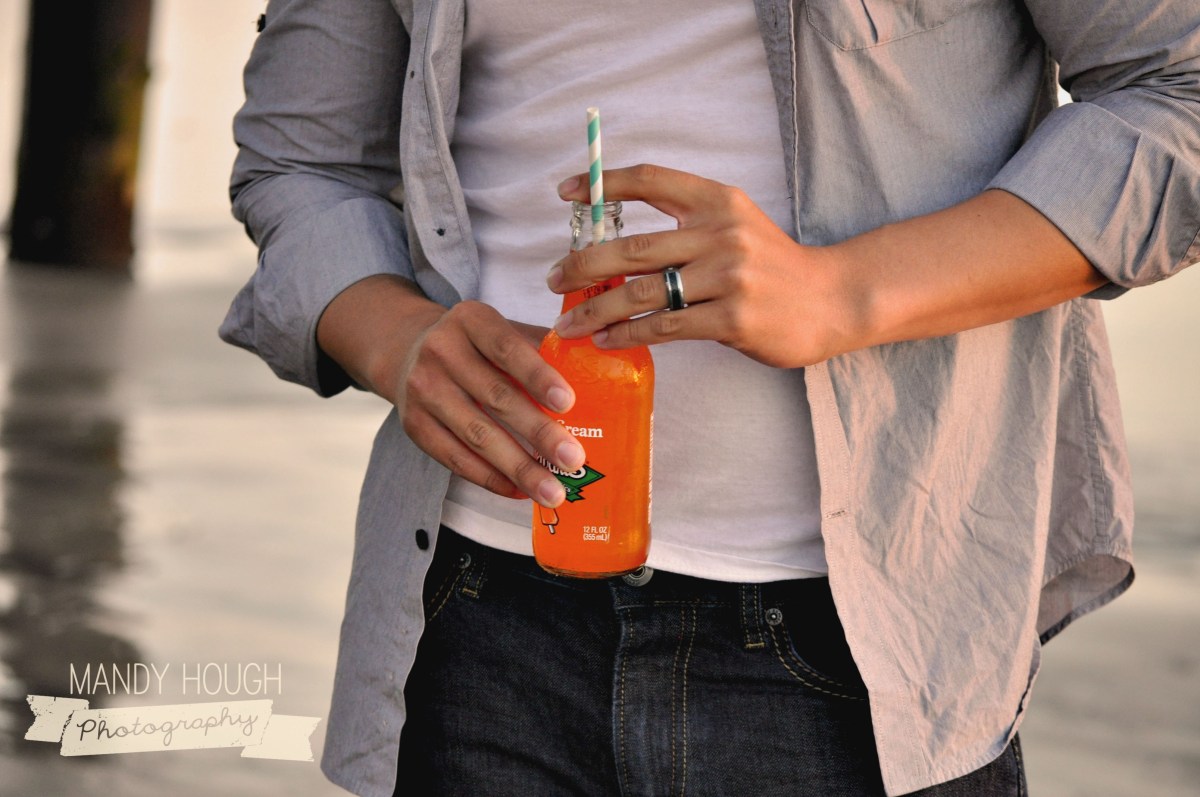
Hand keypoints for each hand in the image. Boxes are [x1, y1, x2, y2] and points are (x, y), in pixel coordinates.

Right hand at [317, 276, 586, 506]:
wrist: (409, 351)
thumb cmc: (478, 345)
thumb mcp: (502, 330)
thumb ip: (541, 348)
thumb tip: (598, 376)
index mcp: (470, 320)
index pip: (507, 348)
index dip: (537, 376)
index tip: (568, 403)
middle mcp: (441, 351)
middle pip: (495, 397)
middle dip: (538, 432)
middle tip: (573, 459)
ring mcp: (423, 390)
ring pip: (476, 436)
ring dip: (518, 468)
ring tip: (552, 492)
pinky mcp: (413, 425)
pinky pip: (455, 459)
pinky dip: (490, 479)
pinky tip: (520, 491)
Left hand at [548, 164, 862, 367]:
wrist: (832, 299)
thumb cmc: (772, 265)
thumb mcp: (735, 223)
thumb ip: (685, 224)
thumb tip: (613, 245)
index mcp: (718, 201)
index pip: (651, 179)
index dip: (603, 183)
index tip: (565, 193)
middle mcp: (721, 233)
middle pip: (631, 247)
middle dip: (582, 265)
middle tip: (552, 279)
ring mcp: (728, 278)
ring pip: (641, 293)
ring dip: (595, 309)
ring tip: (568, 322)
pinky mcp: (732, 319)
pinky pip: (665, 327)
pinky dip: (628, 334)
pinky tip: (606, 340)